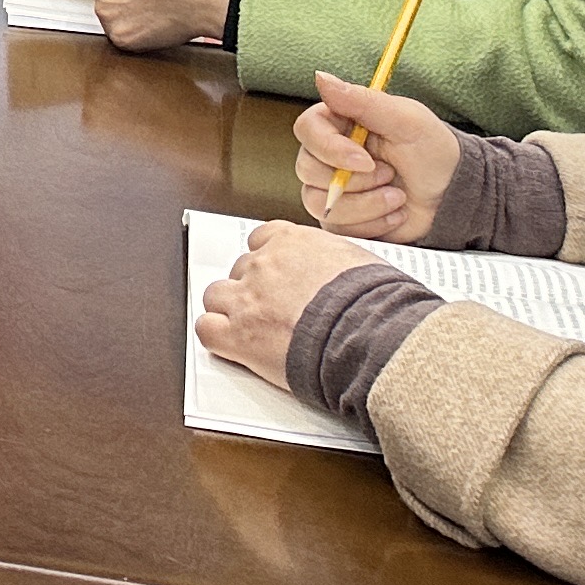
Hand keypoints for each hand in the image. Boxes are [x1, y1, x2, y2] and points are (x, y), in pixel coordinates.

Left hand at [193, 220, 386, 390]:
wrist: (371, 336)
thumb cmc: (378, 304)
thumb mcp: (363, 265)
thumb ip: (338, 264)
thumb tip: (344, 273)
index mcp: (293, 242)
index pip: (263, 239)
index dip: (268, 259)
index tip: (277, 275)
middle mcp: (265, 265)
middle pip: (241, 269)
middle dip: (253, 288)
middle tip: (272, 309)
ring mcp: (247, 299)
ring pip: (216, 295)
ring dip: (229, 310)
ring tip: (251, 328)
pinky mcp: (239, 335)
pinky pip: (207, 330)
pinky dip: (216, 337)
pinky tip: (232, 345)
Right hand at [295, 72, 463, 240]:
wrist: (454, 195)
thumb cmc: (434, 151)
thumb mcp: (405, 119)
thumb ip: (362, 100)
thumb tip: (320, 77)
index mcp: (339, 125)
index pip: (306, 130)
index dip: (329, 148)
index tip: (365, 160)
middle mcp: (329, 156)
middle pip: (307, 169)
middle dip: (356, 180)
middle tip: (390, 174)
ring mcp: (333, 189)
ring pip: (319, 203)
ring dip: (367, 204)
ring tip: (397, 195)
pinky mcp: (343, 218)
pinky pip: (337, 227)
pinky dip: (372, 223)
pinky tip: (395, 212)